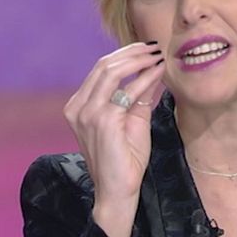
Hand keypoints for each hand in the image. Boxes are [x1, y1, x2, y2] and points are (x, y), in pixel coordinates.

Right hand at [63, 41, 164, 236]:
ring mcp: (88, 113)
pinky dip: (145, 78)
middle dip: (132, 52)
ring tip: (157, 56)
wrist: (117, 190)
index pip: (100, 69)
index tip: (146, 49)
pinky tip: (158, 72)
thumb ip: (139, 95)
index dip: (124, 54)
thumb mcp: (133, 119)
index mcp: (79, 106)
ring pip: (111, 71)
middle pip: (104, 65)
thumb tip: (154, 69)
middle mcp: (78, 107)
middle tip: (154, 47)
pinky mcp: (103, 120)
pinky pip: (126, 91)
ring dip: (138, 59)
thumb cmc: (124, 158)